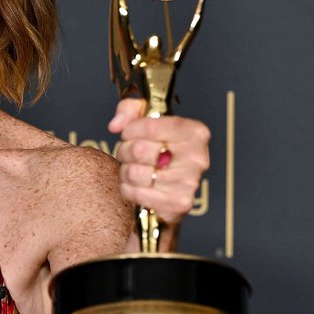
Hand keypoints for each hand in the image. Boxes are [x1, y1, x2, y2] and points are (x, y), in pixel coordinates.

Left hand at [108, 97, 209, 224]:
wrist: (170, 187)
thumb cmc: (158, 149)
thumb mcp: (146, 120)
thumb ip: (129, 110)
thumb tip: (116, 125)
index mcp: (195, 132)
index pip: (151, 126)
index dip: (130, 130)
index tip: (127, 133)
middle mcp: (197, 157)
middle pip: (139, 150)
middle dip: (125, 150)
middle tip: (128, 153)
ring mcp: (189, 182)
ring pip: (135, 173)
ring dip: (126, 171)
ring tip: (133, 169)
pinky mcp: (179, 203)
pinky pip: (136, 193)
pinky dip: (128, 189)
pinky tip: (136, 185)